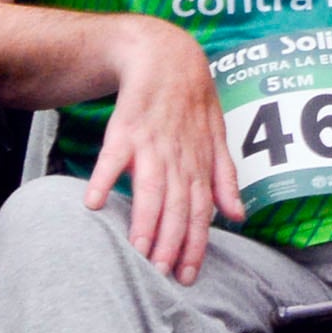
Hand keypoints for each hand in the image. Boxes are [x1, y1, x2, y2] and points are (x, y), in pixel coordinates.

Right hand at [84, 17, 241, 283]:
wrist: (165, 56)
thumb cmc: (192, 103)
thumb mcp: (217, 138)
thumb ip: (224, 178)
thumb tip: (238, 216)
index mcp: (200, 164)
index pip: (201, 213)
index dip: (196, 245)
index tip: (188, 276)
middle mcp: (178, 158)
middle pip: (177, 207)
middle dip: (170, 243)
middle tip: (160, 276)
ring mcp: (151, 144)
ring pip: (150, 189)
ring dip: (144, 221)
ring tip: (136, 252)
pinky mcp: (124, 129)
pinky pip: (112, 157)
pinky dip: (103, 177)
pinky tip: (93, 202)